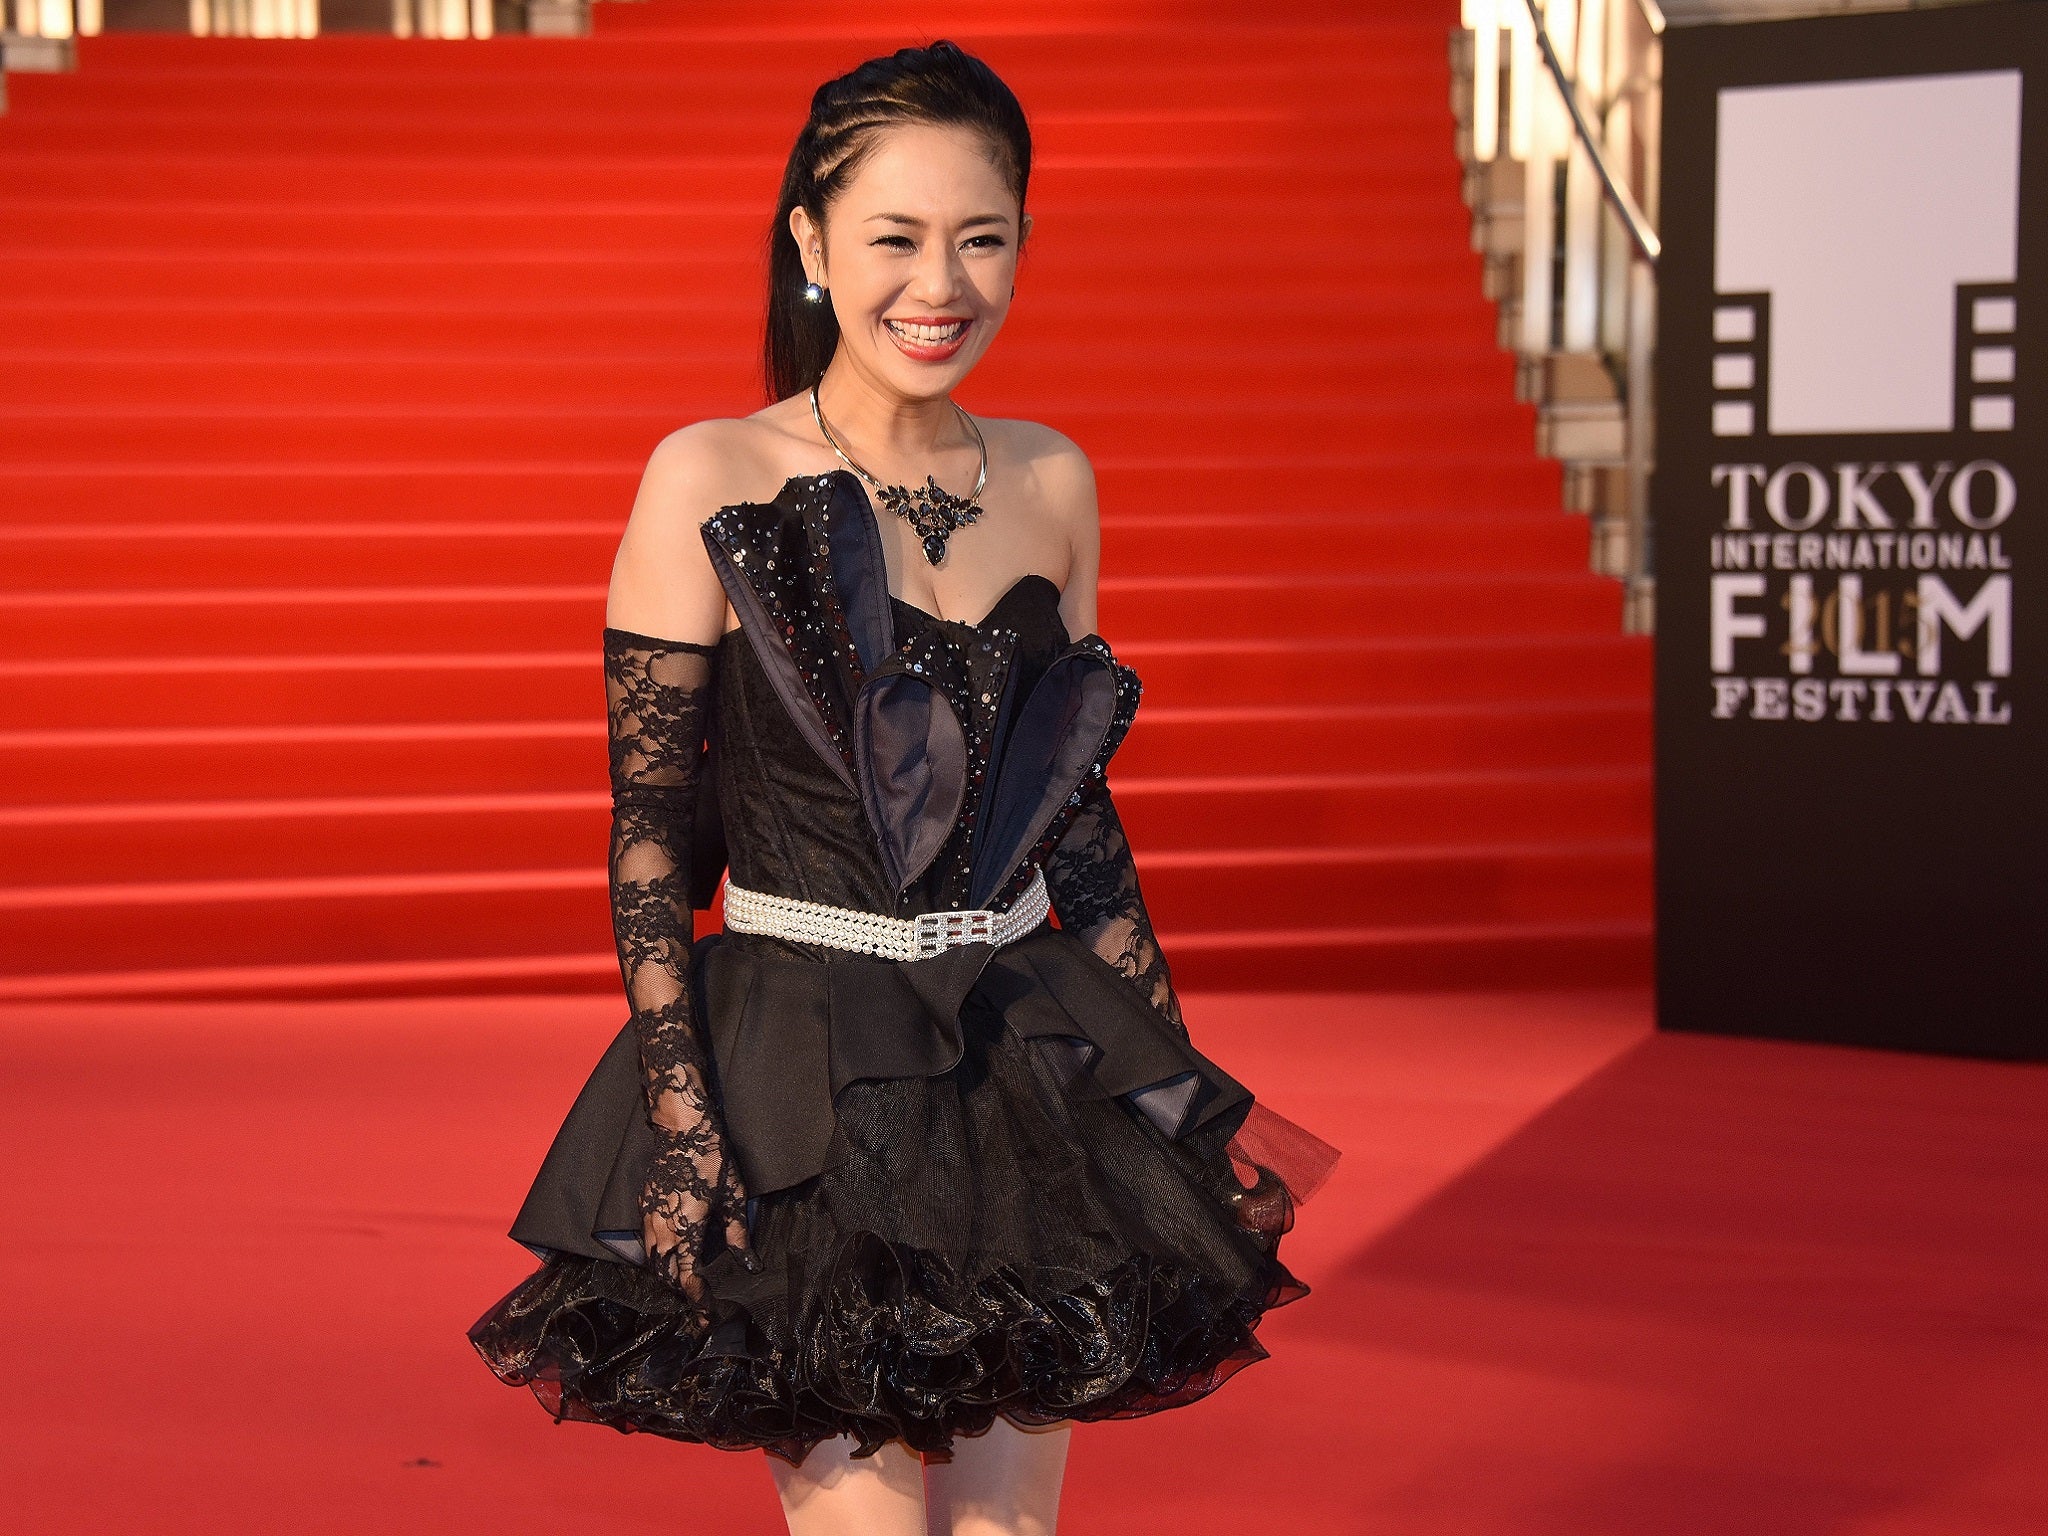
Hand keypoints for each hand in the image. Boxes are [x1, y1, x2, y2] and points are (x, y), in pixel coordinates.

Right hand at [640, 1119, 752, 1302]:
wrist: (682, 1127)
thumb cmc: (712, 1159)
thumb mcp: (733, 1197)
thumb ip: (738, 1235)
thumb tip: (750, 1265)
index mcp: (686, 1230)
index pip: (687, 1279)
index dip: (698, 1300)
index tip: (708, 1313)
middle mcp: (662, 1229)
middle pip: (665, 1275)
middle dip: (680, 1291)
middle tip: (700, 1300)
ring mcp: (648, 1217)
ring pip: (652, 1260)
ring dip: (667, 1274)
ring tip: (687, 1280)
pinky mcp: (643, 1205)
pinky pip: (647, 1242)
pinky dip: (658, 1256)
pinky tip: (674, 1253)